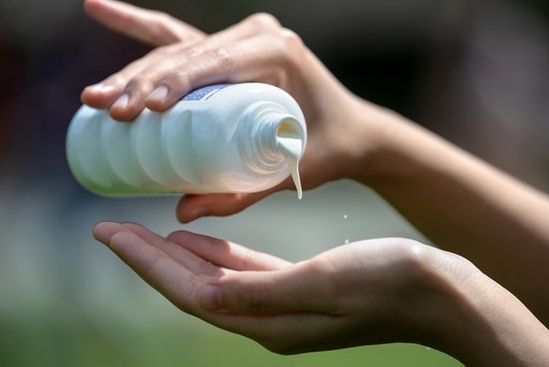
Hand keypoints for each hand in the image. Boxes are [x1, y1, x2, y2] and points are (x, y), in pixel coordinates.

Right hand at [80, 0, 378, 221]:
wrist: (353, 129)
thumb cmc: (330, 149)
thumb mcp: (293, 171)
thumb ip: (243, 193)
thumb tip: (181, 212)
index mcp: (277, 50)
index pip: (213, 63)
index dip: (172, 83)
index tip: (139, 111)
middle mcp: (256, 34)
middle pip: (185, 56)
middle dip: (140, 82)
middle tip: (105, 110)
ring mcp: (240, 38)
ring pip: (175, 51)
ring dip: (133, 72)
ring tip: (93, 96)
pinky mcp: (226, 51)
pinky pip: (177, 37)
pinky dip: (138, 25)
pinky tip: (98, 9)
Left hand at [91, 221, 467, 354]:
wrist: (441, 294)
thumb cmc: (389, 281)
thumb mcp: (323, 282)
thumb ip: (260, 290)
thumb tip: (199, 294)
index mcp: (267, 320)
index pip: (187, 291)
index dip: (144, 264)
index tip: (108, 233)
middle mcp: (266, 319)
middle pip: (189, 287)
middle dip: (147, 259)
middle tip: (107, 228)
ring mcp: (281, 307)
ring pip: (210, 279)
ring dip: (173, 257)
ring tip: (140, 232)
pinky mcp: (296, 290)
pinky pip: (239, 272)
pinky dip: (212, 255)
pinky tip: (198, 240)